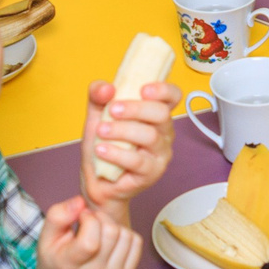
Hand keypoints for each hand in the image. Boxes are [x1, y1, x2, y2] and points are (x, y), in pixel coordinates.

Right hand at [34, 194, 142, 268]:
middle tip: (90, 222)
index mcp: (70, 266)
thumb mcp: (46, 238)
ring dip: (113, 225)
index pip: (90, 241)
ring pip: (126, 235)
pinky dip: (125, 235)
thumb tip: (81, 202)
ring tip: (99, 231)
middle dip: (101, 218)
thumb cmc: (56, 259)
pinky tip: (110, 240)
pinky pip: (136, 243)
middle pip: (111, 233)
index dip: (88, 219)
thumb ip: (58, 216)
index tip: (81, 217)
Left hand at [80, 76, 175, 209]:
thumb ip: (98, 96)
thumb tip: (106, 88)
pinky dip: (117, 153)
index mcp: (154, 114)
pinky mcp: (152, 172)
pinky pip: (138, 160)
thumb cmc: (103, 145)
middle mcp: (163, 132)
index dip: (164, 90)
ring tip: (101, 132)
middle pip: (162, 113)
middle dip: (135, 109)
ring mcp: (160, 153)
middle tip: (112, 110)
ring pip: (150, 136)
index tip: (143, 89)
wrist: (96, 180)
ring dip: (122, 131)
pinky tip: (101, 150)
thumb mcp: (96, 115)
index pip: (173, 96)